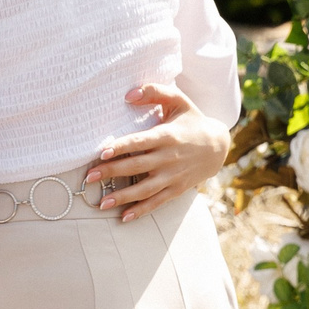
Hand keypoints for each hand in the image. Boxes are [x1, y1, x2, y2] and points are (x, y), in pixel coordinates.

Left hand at [88, 83, 229, 221]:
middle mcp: (169, 158)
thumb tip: (128, 94)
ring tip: (101, 203)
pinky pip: (157, 202)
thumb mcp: (178, 100)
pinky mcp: (177, 189)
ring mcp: (173, 176)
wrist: (219, 146)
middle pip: (137, 166)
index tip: (103, 152)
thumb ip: (154, 91)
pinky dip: (141, 211)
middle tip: (89, 176)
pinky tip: (124, 217)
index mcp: (166, 136)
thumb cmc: (192, 120)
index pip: (140, 142)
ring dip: (123, 197)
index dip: (122, 147)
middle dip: (112, 172)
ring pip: (145, 189)